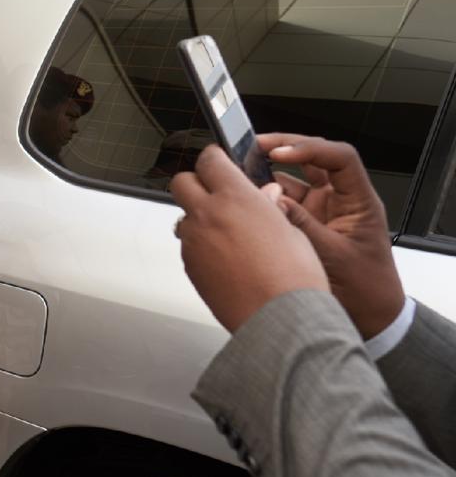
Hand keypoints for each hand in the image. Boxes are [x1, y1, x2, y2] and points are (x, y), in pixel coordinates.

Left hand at [170, 145, 328, 332]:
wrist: (279, 318)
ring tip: (229, 234)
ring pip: (184, 217)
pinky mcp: (189, 267)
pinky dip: (202, 245)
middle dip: (196, 183)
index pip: (210, 160)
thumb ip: (268, 206)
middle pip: (182, 182)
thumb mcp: (292, 230)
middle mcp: (207, 215)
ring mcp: (194, 241)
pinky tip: (226, 258)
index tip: (220, 161)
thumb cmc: (293, 278)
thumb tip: (264, 195)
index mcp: (235, 198)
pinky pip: (189, 245)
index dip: (215, 158)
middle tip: (216, 193)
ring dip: (199, 218)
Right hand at [257, 134, 404, 338]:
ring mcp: (322, 211)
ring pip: (294, 179)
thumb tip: (272, 201)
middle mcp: (340, 200)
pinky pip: (282, 202)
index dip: (309, 149)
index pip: (339, 158)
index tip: (280, 153)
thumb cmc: (367, 289)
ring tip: (244, 171)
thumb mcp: (334, 256)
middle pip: (314, 159)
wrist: (372, 318)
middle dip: (285, 148)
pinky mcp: (306, 225)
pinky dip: (264, 198)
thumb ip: (302, 227)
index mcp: (358, 201)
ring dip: (270, 173)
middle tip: (255, 145)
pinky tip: (246, 197)